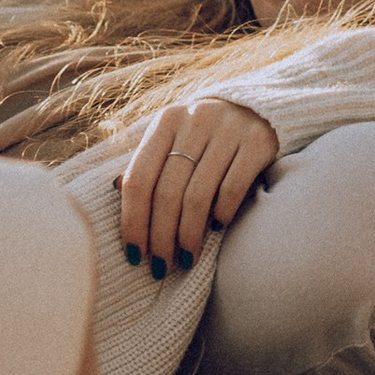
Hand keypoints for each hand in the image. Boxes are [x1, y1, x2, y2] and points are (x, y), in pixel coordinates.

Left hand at [115, 93, 277, 275]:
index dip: (132, 220)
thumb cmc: (204, 135)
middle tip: (161, 266)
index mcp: (165, 122)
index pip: (139, 178)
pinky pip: (233, 187)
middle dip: (161, 236)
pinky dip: (222, 212)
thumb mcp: (173, 139)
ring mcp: (227, 130)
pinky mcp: (257, 142)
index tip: (134, 254)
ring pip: (198, 194)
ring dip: (189, 234)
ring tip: (187, 258)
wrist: (258, 108)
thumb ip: (149, 162)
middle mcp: (194, 121)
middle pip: (167, 191)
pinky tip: (217, 229)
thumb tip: (116, 190)